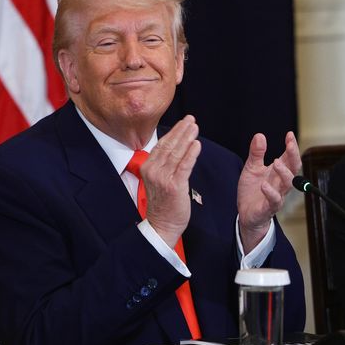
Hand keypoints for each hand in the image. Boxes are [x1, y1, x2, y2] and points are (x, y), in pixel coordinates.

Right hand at [142, 116, 199, 246]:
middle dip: (181, 131)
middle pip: (169, 146)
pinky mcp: (174, 186)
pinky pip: (184, 166)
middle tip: (191, 119)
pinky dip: (191, 154)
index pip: (162, 145)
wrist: (162, 225)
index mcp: (148, 167)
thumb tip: (175, 147)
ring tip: (195, 127)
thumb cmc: (163, 203)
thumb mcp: (157, 180)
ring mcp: (163, 178)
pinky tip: (197, 144)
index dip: (174, 132)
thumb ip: (163, 164)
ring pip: (177, 153)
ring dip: (187, 138)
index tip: (183, 122)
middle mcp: (153, 171)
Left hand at [237, 131, 299, 252]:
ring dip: (284, 173)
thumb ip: (257, 153)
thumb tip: (260, 135)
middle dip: (293, 157)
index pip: (289, 158)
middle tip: (289, 145)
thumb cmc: (253, 190)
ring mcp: (276, 195)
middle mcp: (280, 183)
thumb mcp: (252, 168)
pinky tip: (264, 185)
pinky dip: (270, 193)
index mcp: (278, 172)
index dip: (291, 147)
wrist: (247, 214)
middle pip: (294, 170)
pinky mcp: (268, 208)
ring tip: (276, 162)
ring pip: (287, 185)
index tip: (289, 134)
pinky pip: (274, 201)